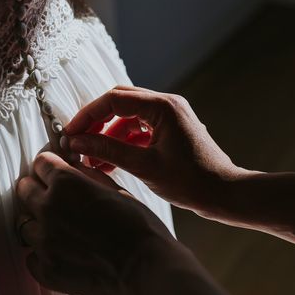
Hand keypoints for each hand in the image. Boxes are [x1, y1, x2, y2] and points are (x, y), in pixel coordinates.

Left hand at [15, 151, 178, 294]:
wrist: (145, 270)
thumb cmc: (138, 227)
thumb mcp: (115, 189)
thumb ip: (86, 175)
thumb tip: (72, 166)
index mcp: (65, 183)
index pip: (40, 163)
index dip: (49, 166)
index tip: (54, 173)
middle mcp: (48, 208)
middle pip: (24, 189)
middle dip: (38, 189)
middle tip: (57, 200)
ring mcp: (43, 241)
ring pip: (25, 224)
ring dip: (39, 224)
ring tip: (62, 231)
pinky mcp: (45, 269)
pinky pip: (31, 256)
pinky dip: (43, 254)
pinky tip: (63, 254)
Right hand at [64, 85, 251, 217]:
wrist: (224, 194)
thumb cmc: (190, 181)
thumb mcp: (143, 166)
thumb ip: (107, 151)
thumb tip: (77, 142)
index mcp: (163, 106)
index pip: (113, 99)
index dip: (87, 115)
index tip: (70, 133)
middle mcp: (167, 104)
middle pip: (119, 103)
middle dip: (95, 122)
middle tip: (76, 141)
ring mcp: (169, 116)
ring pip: (127, 117)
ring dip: (107, 135)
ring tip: (90, 160)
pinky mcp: (170, 130)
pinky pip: (139, 129)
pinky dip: (122, 143)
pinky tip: (108, 164)